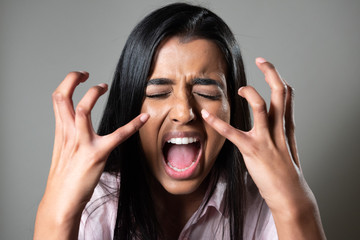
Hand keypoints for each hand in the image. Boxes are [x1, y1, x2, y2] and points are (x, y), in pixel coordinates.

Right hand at [34, 71, 148, 238]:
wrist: (61, 201)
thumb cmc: (64, 177)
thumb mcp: (62, 150)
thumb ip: (68, 133)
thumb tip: (75, 121)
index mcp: (61, 131)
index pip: (58, 98)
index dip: (68, 82)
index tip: (79, 76)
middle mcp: (68, 133)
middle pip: (64, 97)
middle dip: (74, 79)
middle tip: (90, 76)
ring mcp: (82, 143)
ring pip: (84, 109)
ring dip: (94, 93)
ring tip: (103, 86)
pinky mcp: (98, 154)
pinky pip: (118, 135)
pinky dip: (133, 125)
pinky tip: (144, 118)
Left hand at [202, 58, 324, 238]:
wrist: (290, 194)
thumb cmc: (286, 170)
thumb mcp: (289, 145)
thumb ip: (283, 127)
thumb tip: (278, 115)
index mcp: (286, 125)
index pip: (288, 94)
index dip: (278, 77)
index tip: (267, 67)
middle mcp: (279, 127)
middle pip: (280, 92)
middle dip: (271, 72)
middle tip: (261, 60)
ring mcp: (266, 138)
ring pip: (261, 106)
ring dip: (250, 93)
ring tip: (240, 89)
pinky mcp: (252, 150)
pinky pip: (233, 133)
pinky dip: (218, 123)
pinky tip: (206, 116)